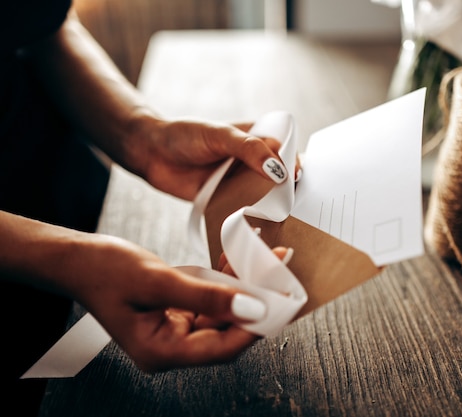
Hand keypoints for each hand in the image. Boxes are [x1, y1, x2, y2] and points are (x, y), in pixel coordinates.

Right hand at [70, 234, 289, 371]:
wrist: (78, 258)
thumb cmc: (104, 270)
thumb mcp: (159, 280)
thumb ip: (207, 295)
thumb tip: (252, 307)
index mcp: (161, 352)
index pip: (223, 348)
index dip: (256, 327)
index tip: (280, 302)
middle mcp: (171, 346)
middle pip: (228, 332)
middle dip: (256, 304)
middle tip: (280, 277)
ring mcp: (174, 329)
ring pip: (223, 314)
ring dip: (244, 288)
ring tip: (266, 262)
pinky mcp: (177, 312)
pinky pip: (211, 300)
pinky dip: (226, 281)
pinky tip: (238, 261)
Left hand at [137, 118, 300, 200]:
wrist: (151, 154)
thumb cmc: (185, 135)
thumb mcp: (220, 135)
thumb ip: (249, 149)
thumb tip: (277, 170)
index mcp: (255, 137)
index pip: (285, 149)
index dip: (294, 162)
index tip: (295, 176)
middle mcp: (251, 160)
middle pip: (278, 175)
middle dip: (286, 188)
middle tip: (290, 200)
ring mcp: (239, 181)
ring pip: (264, 195)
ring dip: (271, 204)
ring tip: (279, 215)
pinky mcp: (227, 199)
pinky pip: (244, 209)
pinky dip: (251, 216)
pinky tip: (258, 224)